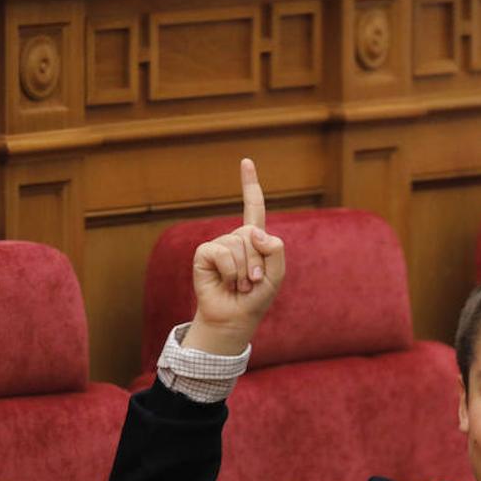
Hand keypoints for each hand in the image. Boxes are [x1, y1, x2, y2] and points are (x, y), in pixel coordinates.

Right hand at [185, 158, 286, 355]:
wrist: (234, 318)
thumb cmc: (256, 299)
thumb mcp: (276, 275)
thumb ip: (275, 250)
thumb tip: (254, 231)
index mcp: (254, 239)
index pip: (253, 208)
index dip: (249, 185)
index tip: (246, 161)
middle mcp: (235, 238)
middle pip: (252, 233)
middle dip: (258, 261)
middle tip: (254, 281)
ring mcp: (218, 245)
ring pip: (239, 244)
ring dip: (246, 270)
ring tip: (241, 285)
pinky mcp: (204, 254)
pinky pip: (222, 253)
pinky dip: (230, 271)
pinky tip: (227, 282)